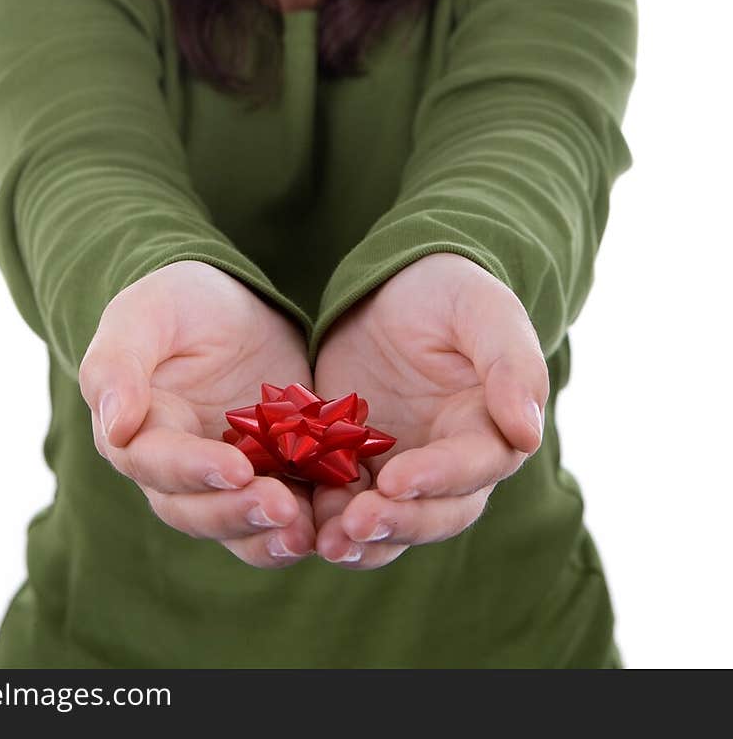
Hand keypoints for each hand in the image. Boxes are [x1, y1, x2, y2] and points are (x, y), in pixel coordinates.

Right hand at [79, 261, 315, 567]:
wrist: (231, 304)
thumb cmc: (176, 303)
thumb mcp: (143, 314)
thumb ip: (117, 365)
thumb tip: (114, 426)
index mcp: (140, 434)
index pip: (159, 464)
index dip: (195, 471)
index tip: (237, 469)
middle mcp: (179, 471)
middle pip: (197, 511)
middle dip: (237, 513)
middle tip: (282, 507)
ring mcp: (227, 480)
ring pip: (238, 527)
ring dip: (268, 536)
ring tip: (305, 532)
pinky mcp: (272, 476)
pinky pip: (283, 514)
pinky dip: (305, 524)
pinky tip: (332, 522)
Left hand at [310, 253, 548, 568]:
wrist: (393, 286)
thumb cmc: (448, 292)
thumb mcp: (483, 310)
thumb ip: (512, 365)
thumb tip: (527, 433)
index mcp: (490, 429)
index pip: (473, 468)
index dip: (438, 479)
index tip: (397, 481)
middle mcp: (452, 463)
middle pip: (435, 513)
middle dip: (398, 523)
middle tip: (355, 524)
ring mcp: (403, 468)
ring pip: (392, 523)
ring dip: (363, 540)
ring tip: (327, 542)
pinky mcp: (359, 465)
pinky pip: (346, 503)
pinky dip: (327, 517)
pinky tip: (302, 521)